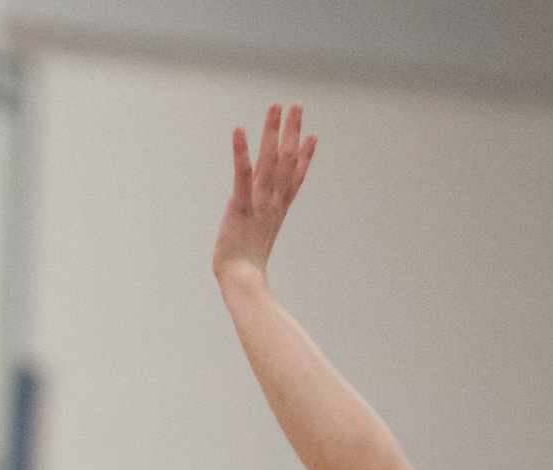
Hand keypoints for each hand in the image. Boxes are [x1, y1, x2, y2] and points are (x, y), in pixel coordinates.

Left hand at [214, 101, 316, 286]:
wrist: (242, 280)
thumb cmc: (245, 268)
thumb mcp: (255, 240)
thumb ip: (254, 223)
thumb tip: (246, 216)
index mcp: (278, 209)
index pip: (296, 177)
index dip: (305, 155)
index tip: (313, 135)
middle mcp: (273, 201)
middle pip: (287, 159)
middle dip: (292, 131)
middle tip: (297, 105)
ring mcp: (259, 201)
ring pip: (270, 159)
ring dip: (273, 130)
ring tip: (277, 106)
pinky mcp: (240, 204)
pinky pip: (242, 172)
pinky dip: (241, 150)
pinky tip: (239, 129)